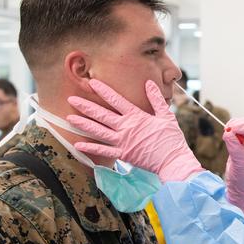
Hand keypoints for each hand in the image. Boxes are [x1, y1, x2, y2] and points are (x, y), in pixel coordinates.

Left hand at [66, 79, 202, 181]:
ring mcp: (123, 141)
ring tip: (70, 118)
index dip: (104, 91)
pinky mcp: (123, 155)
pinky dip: (90, 148)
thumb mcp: (166, 115)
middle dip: (86, 106)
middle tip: (71, 99)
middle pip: (102, 115)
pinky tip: (78, 145)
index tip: (92, 83)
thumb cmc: (171, 138)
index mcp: (137, 116)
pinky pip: (104, 151)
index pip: (117, 100)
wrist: (173, 160)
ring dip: (84, 124)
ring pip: (99, 132)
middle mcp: (126, 127)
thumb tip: (149, 83)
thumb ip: (156, 99)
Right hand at [223, 118, 243, 213]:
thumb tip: (227, 132)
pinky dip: (231, 129)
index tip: (234, 129)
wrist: (240, 184)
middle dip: (240, 125)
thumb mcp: (239, 161)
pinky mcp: (242, 141)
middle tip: (228, 129)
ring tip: (226, 132)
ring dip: (235, 125)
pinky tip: (227, 134)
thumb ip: (234, 146)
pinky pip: (238, 129)